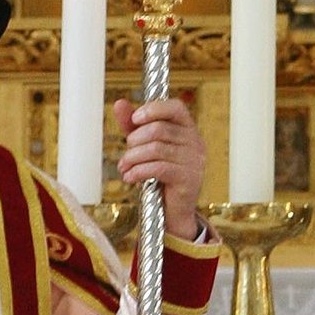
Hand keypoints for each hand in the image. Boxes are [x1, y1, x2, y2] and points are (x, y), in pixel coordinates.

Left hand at [116, 93, 206, 239]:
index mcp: (187, 129)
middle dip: (135, 141)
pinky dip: (139, 171)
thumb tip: (119, 103)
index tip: (134, 119)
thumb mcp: (144, 146)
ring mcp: (194, 161)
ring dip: (133, 158)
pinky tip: (130, 177)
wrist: (173, 210)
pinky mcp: (188, 179)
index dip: (153, 109)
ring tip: (125, 167)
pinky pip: (158, 168)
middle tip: (126, 154)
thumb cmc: (160, 176)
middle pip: (159, 129)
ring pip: (156, 149)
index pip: (176, 107)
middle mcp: (195, 142)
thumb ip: (133, 126)